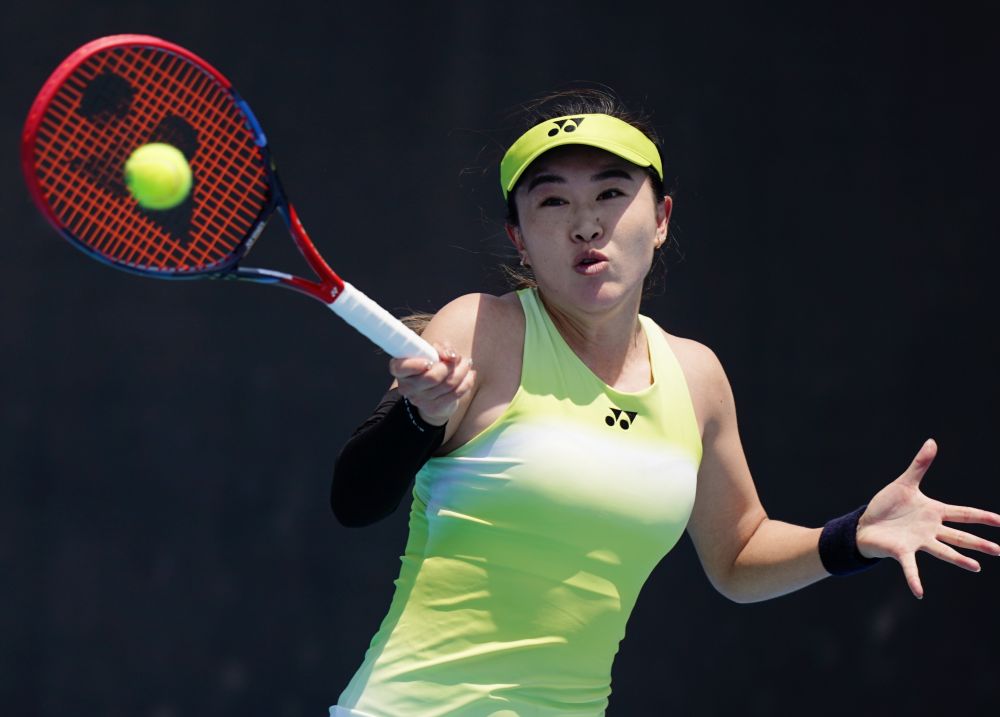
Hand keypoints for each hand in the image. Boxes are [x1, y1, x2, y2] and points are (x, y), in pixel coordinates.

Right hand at [389, 342, 475, 426]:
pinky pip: (456, 393)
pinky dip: (467, 382)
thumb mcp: (433, 351)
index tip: (431, 361)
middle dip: (450, 366)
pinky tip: (470, 375)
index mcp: (400, 370)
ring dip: (462, 371)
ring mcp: (419, 400)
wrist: (435, 394)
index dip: (416, 364)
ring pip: (448, 384)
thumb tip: (450, 356)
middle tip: (458, 359)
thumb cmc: (432, 365)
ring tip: (467, 363)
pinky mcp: (434, 408)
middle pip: (432, 377)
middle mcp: (406, 387)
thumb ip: (440, 348)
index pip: (401, 368)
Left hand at [856, 438, 999, 598]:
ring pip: (943, 551)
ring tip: (975, 567)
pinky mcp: (902, 552)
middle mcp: (929, 529)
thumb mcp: (904, 483)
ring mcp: (917, 541)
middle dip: (979, 543)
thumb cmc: (886, 506)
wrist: (865, 523)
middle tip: (999, 551)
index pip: (963, 514)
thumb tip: (932, 441)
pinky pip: (910, 568)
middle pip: (959, 536)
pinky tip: (919, 593)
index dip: (982, 517)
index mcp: (933, 512)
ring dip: (959, 559)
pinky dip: (914, 580)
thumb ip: (920, 465)